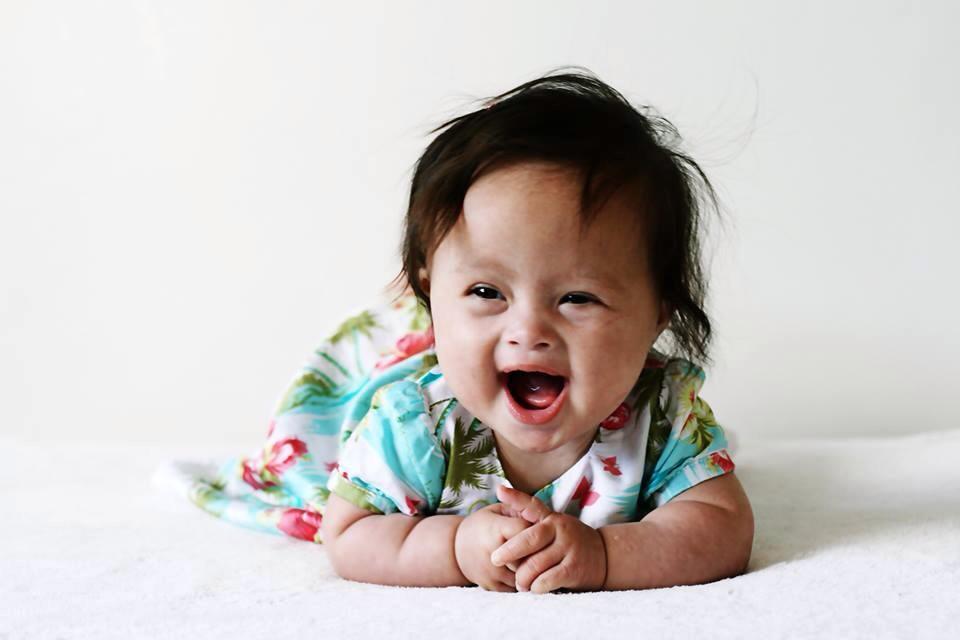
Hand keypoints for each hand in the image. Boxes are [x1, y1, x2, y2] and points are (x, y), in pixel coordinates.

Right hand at [454, 501, 533, 591]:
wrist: (455, 549)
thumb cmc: (481, 525)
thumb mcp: (496, 511)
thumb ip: (518, 509)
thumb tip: (540, 513)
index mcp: (495, 529)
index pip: (526, 531)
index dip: (536, 529)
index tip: (540, 529)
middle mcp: (493, 553)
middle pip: (529, 555)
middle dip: (538, 551)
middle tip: (545, 547)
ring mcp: (493, 573)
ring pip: (526, 574)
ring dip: (533, 568)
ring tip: (536, 560)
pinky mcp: (493, 587)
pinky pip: (518, 586)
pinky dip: (524, 580)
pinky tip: (524, 571)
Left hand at [490, 484, 606, 593]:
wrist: (605, 556)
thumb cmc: (570, 541)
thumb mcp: (555, 524)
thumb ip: (533, 517)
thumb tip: (502, 494)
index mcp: (552, 518)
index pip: (532, 505)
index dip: (516, 498)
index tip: (499, 490)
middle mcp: (560, 530)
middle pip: (528, 540)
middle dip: (508, 552)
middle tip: (495, 559)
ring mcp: (568, 549)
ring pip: (534, 564)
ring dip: (522, 577)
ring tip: (519, 583)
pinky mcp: (574, 569)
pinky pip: (547, 580)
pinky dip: (536, 586)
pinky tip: (534, 587)